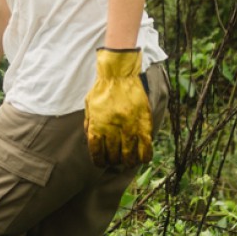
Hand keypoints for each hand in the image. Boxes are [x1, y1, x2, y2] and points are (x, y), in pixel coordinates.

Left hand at [84, 48, 151, 167]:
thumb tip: (92, 142)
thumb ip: (90, 125)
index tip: (101, 162)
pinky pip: (146, 148)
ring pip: (130, 156)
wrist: (119, 74)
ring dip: (128, 161)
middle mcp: (114, 129)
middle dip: (113, 161)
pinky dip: (144, 157)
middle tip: (115, 159)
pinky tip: (142, 158)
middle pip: (113, 156)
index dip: (99, 161)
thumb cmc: (102, 89)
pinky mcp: (144, 124)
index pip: (97, 152)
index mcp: (98, 125)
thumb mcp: (89, 107)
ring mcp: (130, 127)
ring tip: (128, 160)